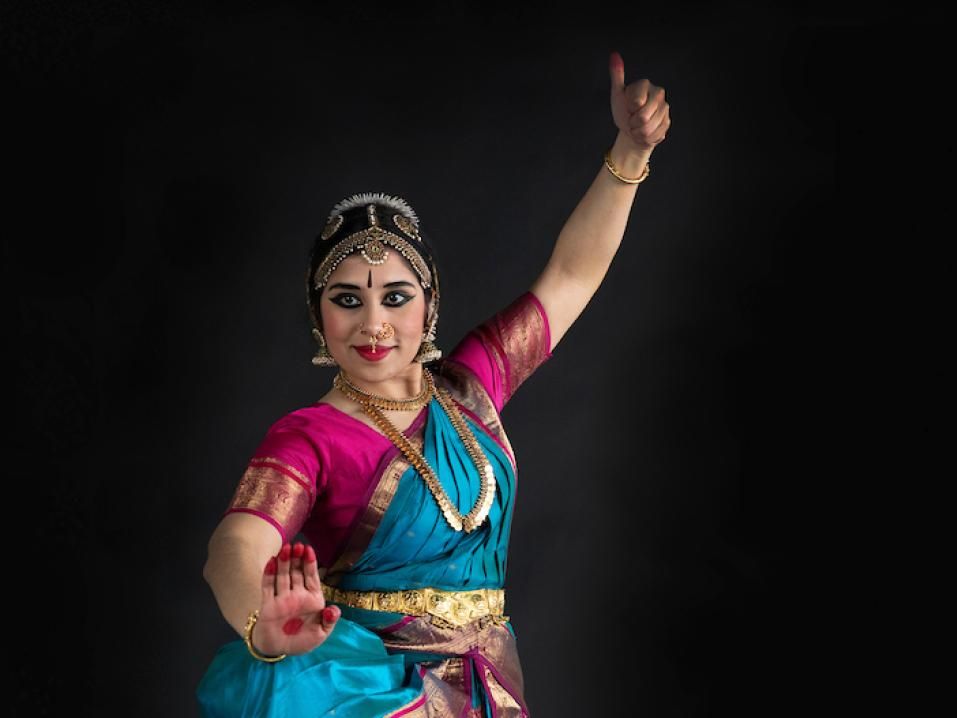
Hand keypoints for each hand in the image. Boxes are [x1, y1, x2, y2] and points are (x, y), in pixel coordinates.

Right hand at [250, 542, 340, 656]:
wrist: (279, 651)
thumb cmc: (301, 641)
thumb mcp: (320, 634)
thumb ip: (328, 621)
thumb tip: (334, 609)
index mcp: (312, 599)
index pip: (312, 577)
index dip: (310, 563)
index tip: (309, 549)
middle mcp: (297, 595)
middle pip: (297, 573)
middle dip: (297, 559)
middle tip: (297, 545)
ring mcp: (282, 598)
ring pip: (283, 576)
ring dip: (284, 562)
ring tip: (286, 548)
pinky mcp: (268, 604)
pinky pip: (268, 586)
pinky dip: (269, 574)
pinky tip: (271, 561)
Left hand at [609, 51, 670, 151]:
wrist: (631, 129)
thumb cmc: (623, 110)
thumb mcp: (617, 94)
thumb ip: (617, 75)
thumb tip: (614, 55)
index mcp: (645, 84)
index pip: (636, 102)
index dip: (628, 110)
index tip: (627, 107)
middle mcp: (658, 93)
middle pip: (644, 117)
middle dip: (633, 123)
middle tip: (632, 119)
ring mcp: (665, 108)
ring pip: (649, 128)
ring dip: (638, 132)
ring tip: (637, 126)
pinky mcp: (667, 122)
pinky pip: (654, 135)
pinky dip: (645, 138)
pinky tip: (644, 132)